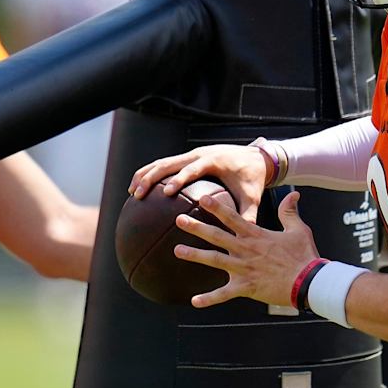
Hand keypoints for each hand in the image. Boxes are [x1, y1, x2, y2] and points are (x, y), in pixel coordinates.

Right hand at [128, 144, 267, 221]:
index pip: (192, 168)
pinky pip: (166, 164)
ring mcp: (192, 154)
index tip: (166, 193)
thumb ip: (249, 213)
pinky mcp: (189, 157)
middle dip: (151, 177)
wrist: (256, 157)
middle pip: (169, 162)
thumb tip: (245, 233)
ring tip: (131, 193)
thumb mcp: (253, 196)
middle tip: (137, 194)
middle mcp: (199, 154)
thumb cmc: (253, 178)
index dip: (179, 179)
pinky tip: (141, 189)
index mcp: (213, 160)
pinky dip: (151, 174)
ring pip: (162, 161)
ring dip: (145, 175)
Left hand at [173, 190, 320, 308]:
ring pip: (214, 261)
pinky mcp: (245, 287)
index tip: (201, 198)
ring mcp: (243, 269)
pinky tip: (194, 301)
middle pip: (216, 236)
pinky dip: (209, 298)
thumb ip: (289, 212)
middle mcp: (245, 250)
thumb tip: (293, 193)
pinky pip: (223, 294)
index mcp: (256, 235)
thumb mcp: (298, 230)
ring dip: (195, 255)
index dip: (217, 208)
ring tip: (177, 251)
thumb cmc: (304, 255)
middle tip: (179, 220)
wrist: (308, 281)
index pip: (232, 217)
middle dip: (196, 227)